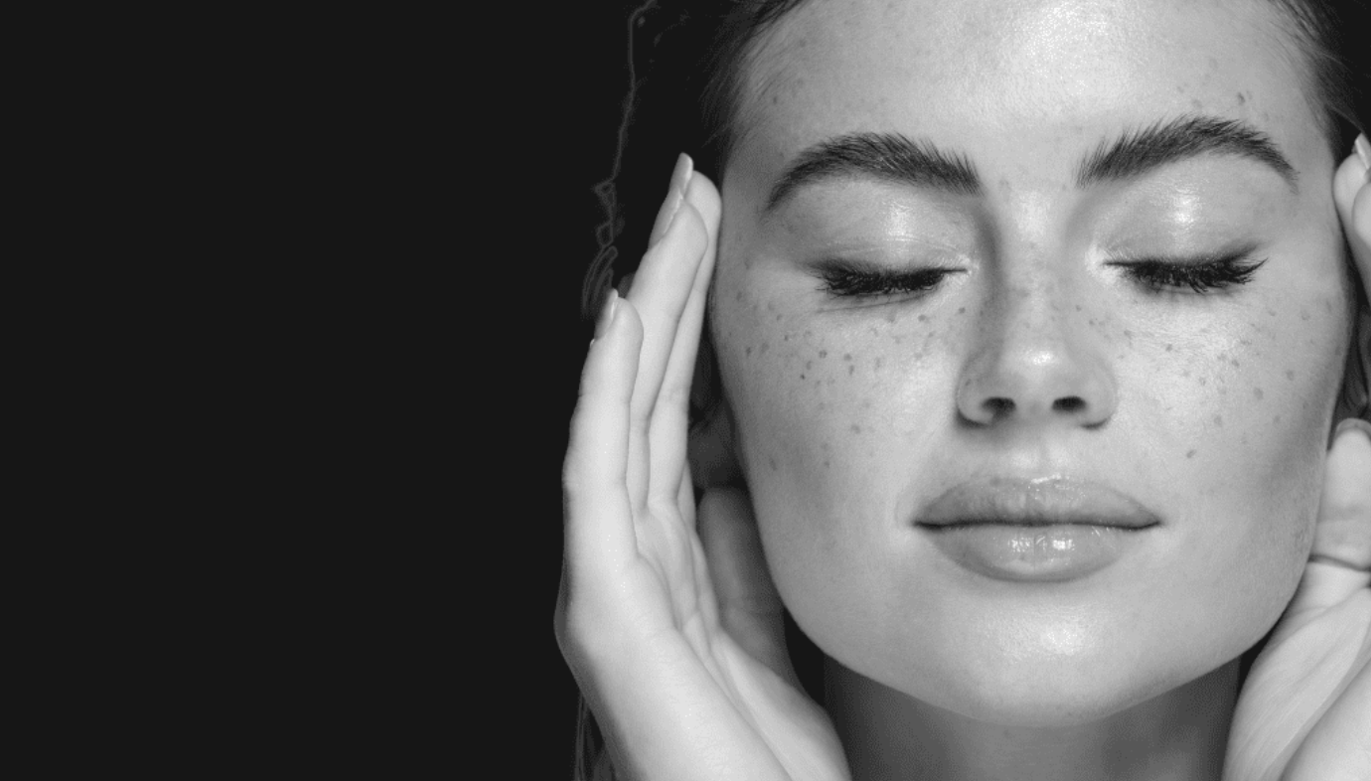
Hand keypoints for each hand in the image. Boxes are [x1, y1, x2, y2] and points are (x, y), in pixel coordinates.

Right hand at [556, 155, 850, 780]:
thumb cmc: (765, 765)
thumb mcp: (770, 628)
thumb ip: (742, 554)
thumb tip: (731, 467)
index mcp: (664, 567)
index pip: (671, 418)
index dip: (688, 327)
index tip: (715, 240)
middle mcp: (623, 564)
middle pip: (641, 401)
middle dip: (665, 293)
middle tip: (691, 192)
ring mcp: (606, 587)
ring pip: (619, 420)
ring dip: (642, 317)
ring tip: (671, 226)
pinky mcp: (604, 613)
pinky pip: (600, 480)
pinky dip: (606, 396)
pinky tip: (623, 326)